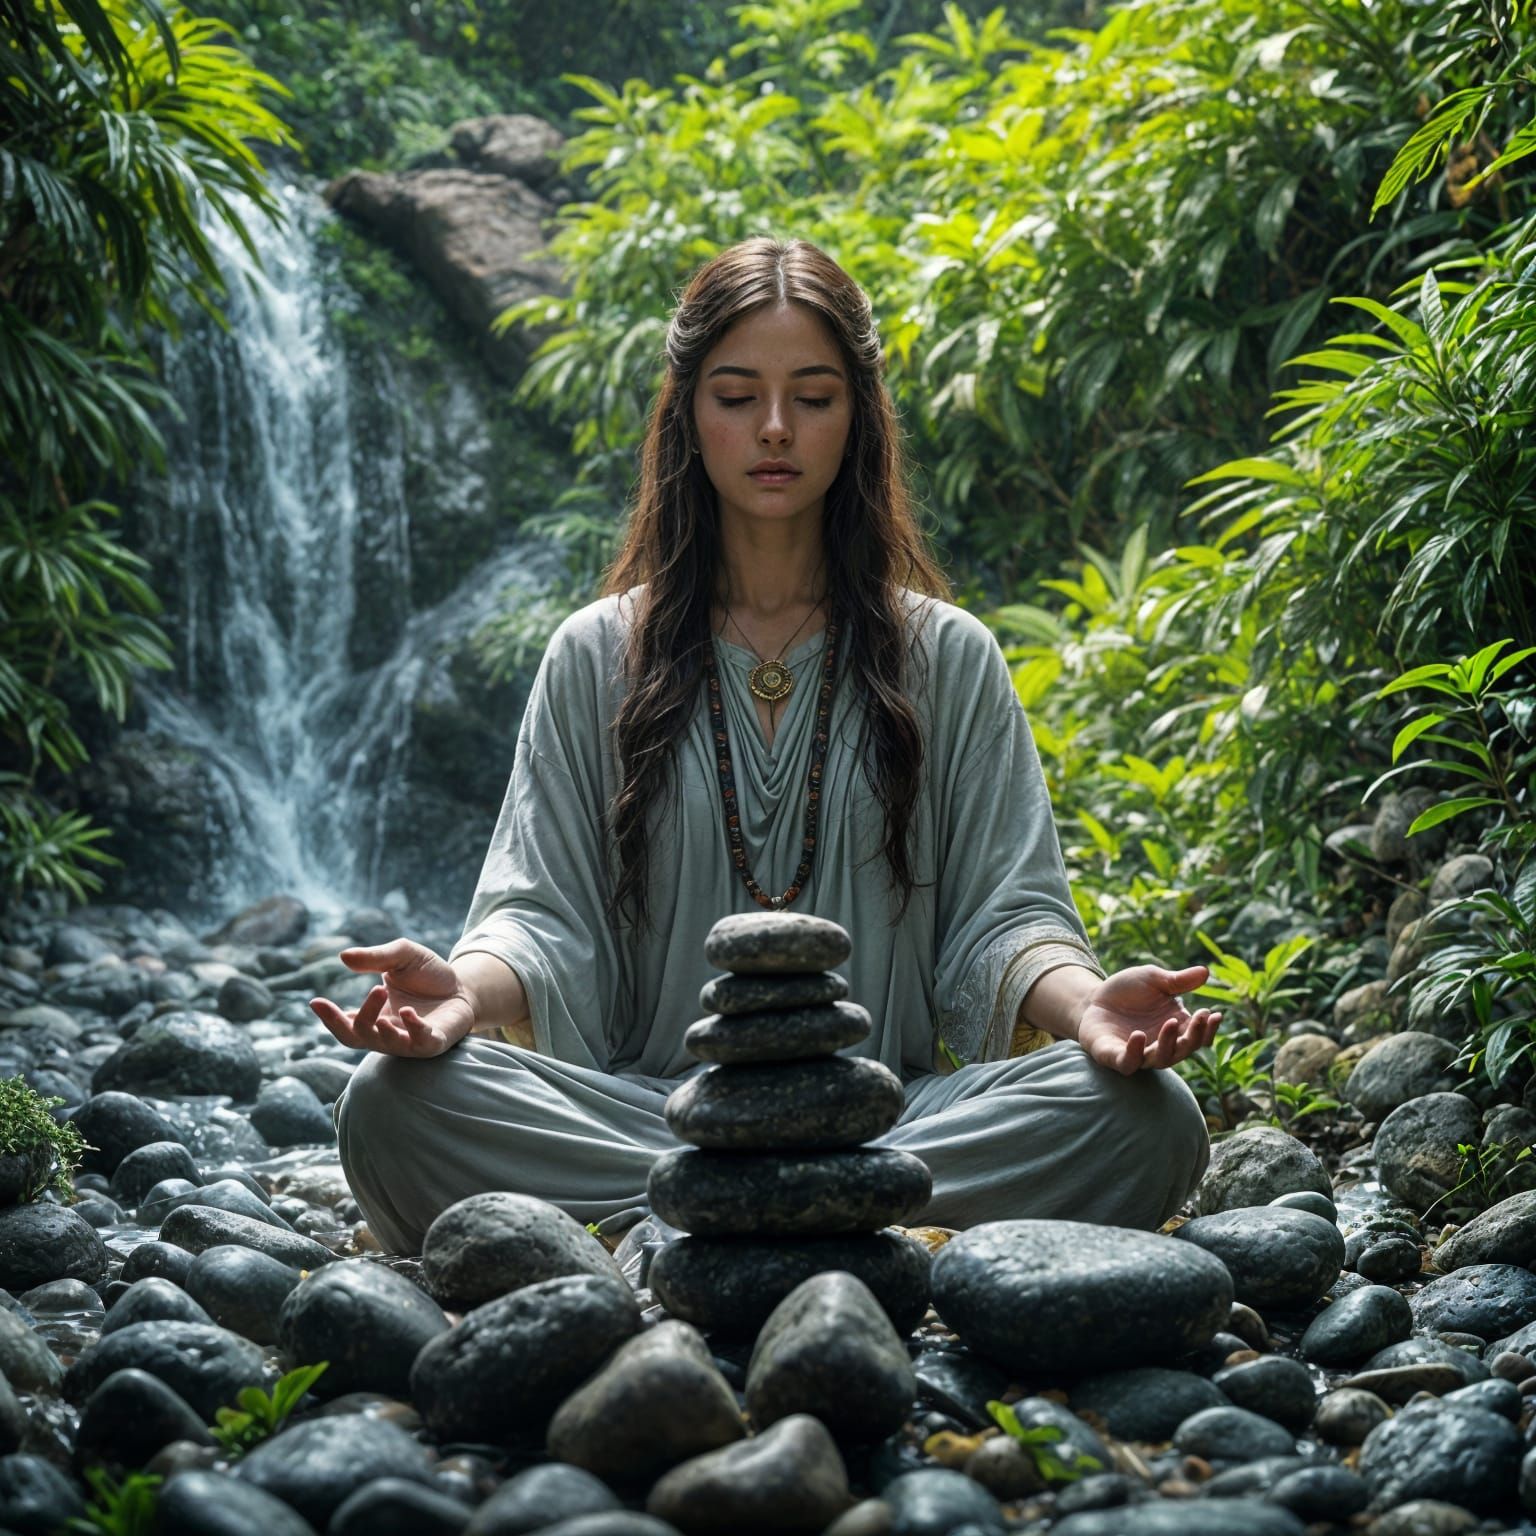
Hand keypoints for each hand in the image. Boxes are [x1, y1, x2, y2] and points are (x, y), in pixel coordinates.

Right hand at [309, 938, 476, 1058]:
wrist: (464, 984)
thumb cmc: (427, 974)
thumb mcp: (401, 956)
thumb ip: (375, 958)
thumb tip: (343, 956)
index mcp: (373, 1016)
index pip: (344, 1025)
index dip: (329, 1017)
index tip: (315, 1001)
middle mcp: (386, 1034)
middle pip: (358, 1037)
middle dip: (357, 1018)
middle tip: (374, 989)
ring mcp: (409, 1041)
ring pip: (385, 1044)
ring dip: (380, 1026)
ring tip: (381, 1000)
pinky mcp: (433, 1043)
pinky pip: (419, 1043)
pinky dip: (412, 1029)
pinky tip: (408, 1012)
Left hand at [1074, 964, 1220, 1075]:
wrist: (1093, 997)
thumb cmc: (1129, 990)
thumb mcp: (1153, 979)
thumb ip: (1177, 980)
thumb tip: (1205, 971)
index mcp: (1175, 1029)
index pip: (1198, 1036)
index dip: (1208, 1029)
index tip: (1214, 1014)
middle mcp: (1160, 1046)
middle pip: (1183, 1050)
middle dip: (1193, 1036)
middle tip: (1200, 1017)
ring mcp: (1137, 1053)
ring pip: (1159, 1059)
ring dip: (1167, 1044)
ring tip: (1170, 1023)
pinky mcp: (1113, 1056)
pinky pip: (1127, 1062)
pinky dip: (1134, 1053)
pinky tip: (1138, 1036)